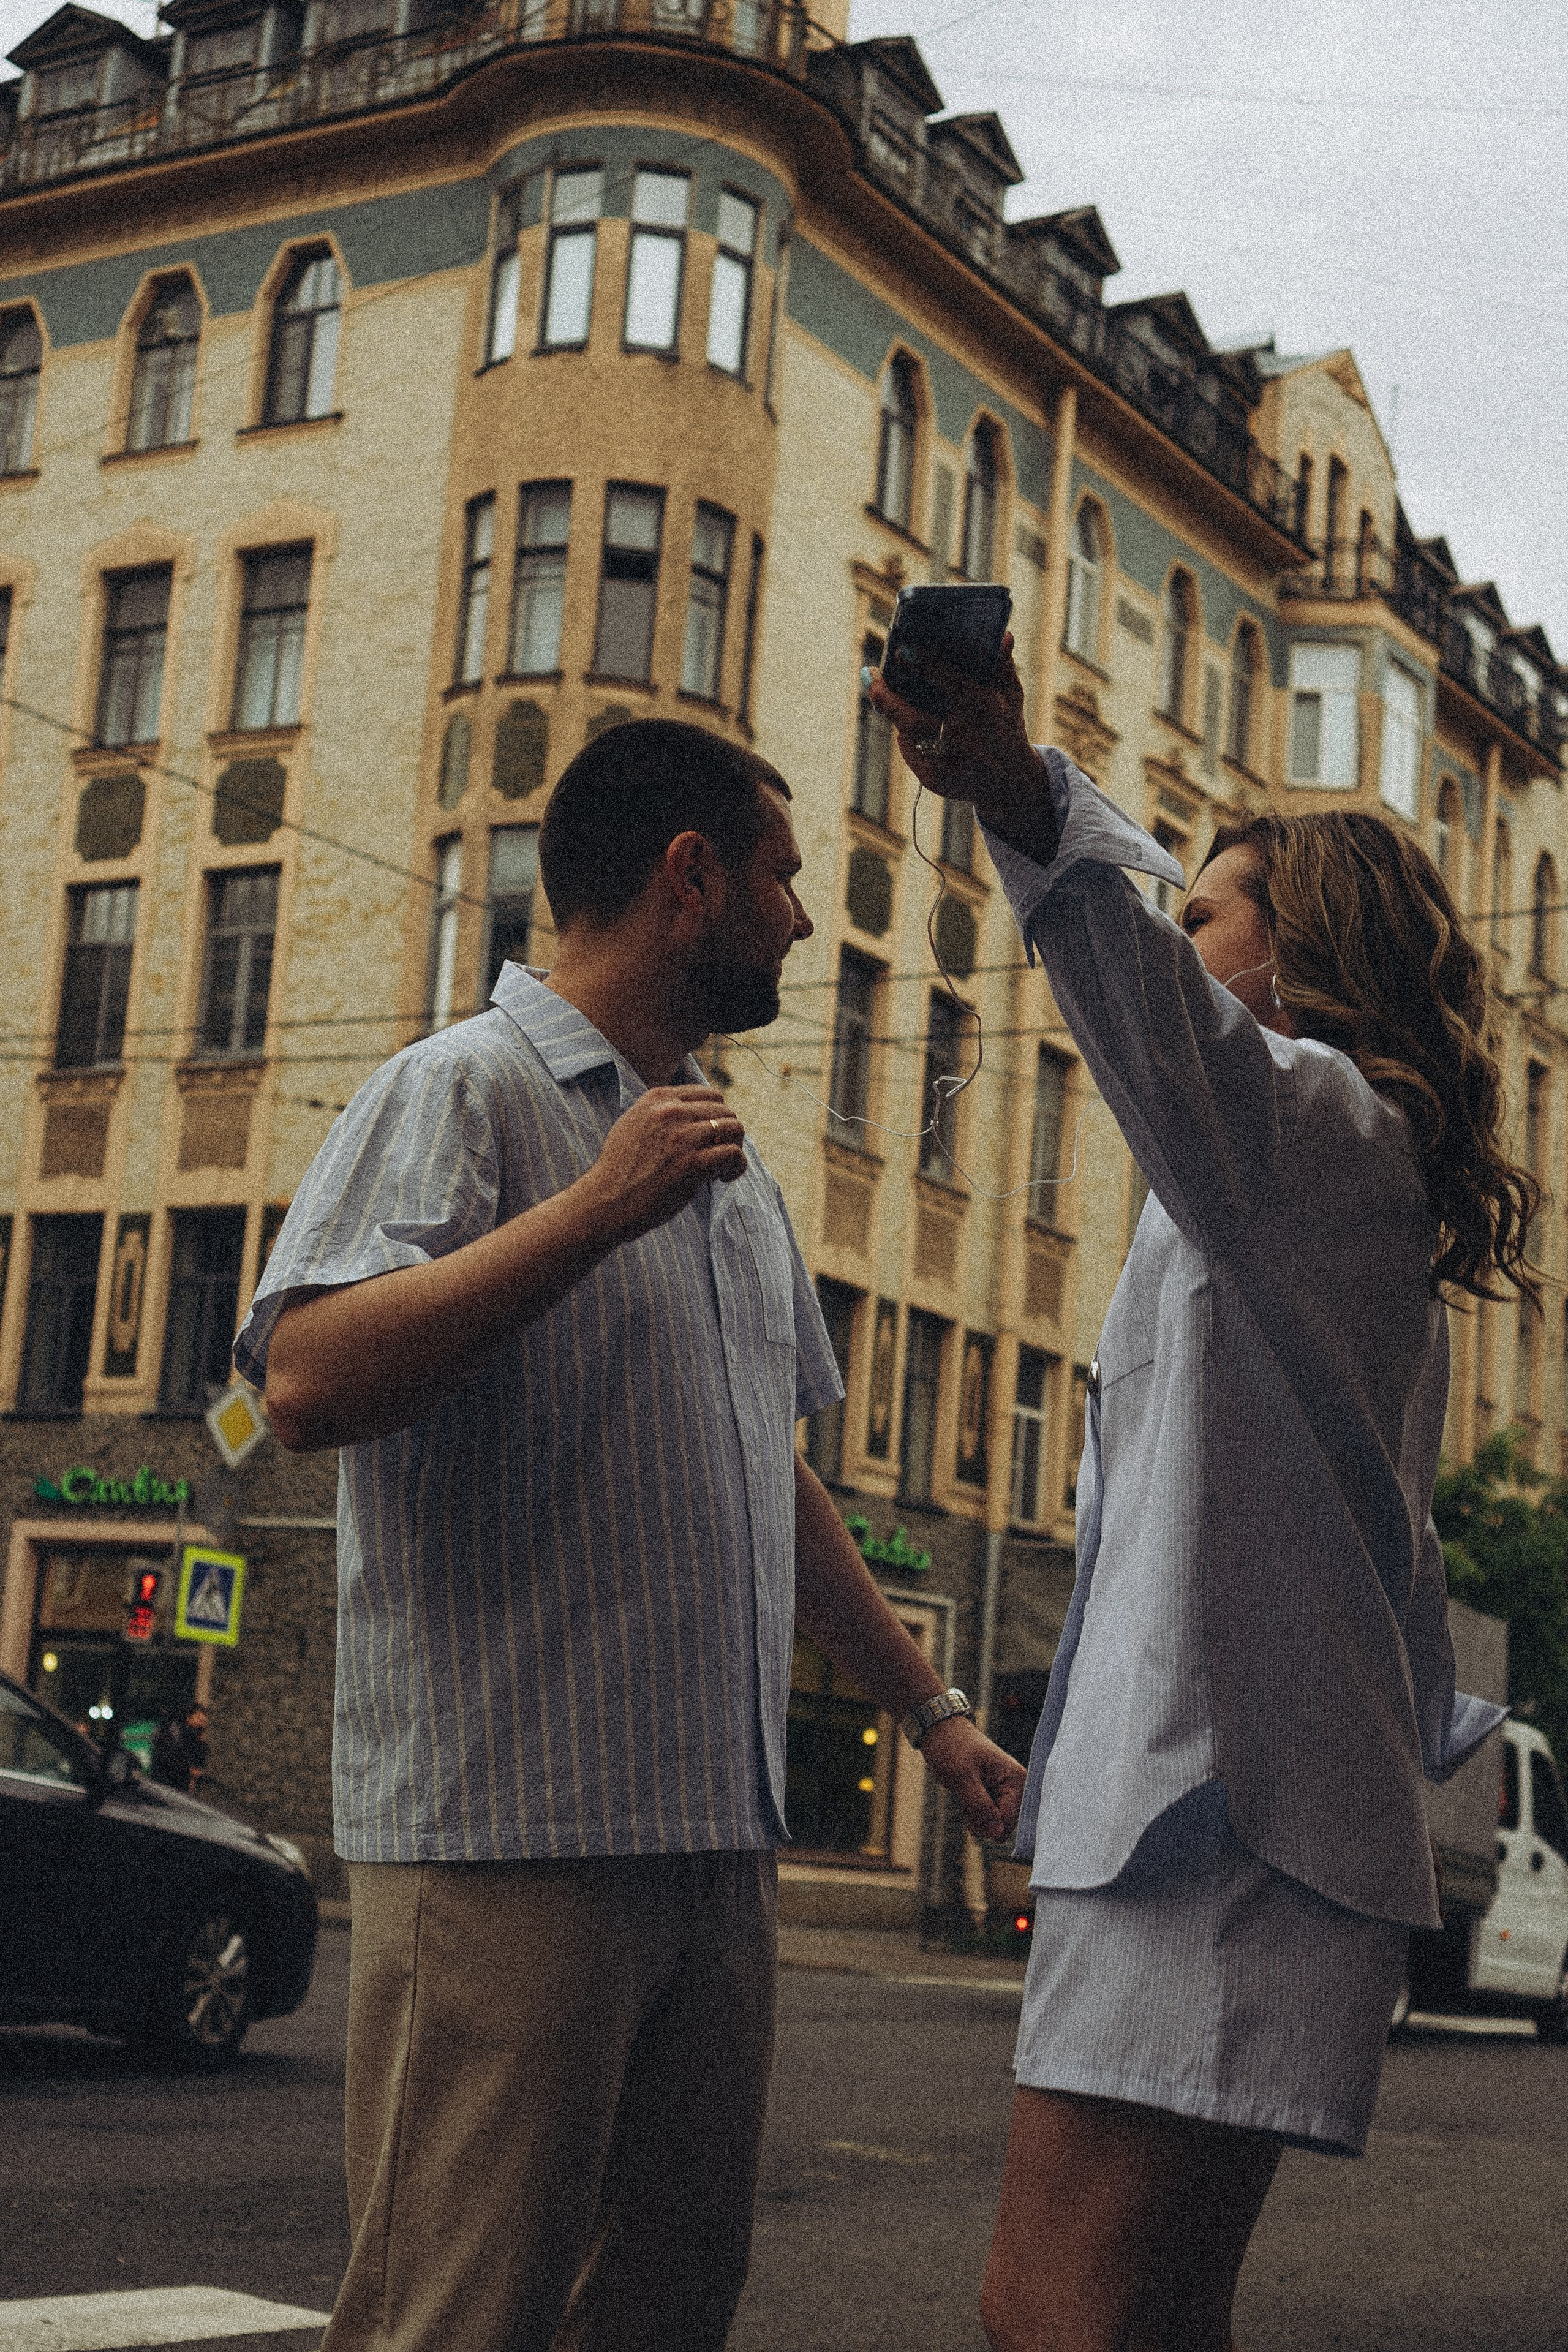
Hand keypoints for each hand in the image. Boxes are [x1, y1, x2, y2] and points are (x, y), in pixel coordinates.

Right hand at [580, 1085, 746, 1245]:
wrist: (605, 1201)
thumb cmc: (620, 1170)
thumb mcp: (633, 1123)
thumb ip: (659, 1112)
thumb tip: (691, 1111)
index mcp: (658, 1098)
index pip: (709, 1094)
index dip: (717, 1116)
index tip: (710, 1138)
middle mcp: (671, 1112)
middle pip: (725, 1110)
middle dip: (727, 1133)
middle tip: (718, 1156)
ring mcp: (681, 1137)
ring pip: (734, 1129)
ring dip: (735, 1149)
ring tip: (722, 1168)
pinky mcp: (691, 1164)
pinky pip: (733, 1154)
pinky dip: (736, 1166)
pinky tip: (724, 1178)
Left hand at [867, 634, 1045, 825]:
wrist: (1009, 781)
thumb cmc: (1006, 726)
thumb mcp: (1010, 694)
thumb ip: (1002, 664)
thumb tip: (1003, 635)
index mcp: (983, 710)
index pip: (950, 683)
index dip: (923, 666)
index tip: (900, 651)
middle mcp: (962, 738)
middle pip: (911, 718)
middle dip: (884, 697)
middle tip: (868, 674)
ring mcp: (946, 763)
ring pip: (906, 734)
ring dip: (892, 711)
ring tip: (879, 691)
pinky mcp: (933, 779)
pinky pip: (909, 750)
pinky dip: (906, 734)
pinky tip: (903, 722)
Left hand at [918, 1715, 1027, 1843]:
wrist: (940, 1731)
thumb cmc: (952, 1748)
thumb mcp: (963, 1777)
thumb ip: (980, 1807)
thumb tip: (997, 1835)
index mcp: (1017, 1779)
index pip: (1008, 1821)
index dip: (987, 1823)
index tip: (968, 1810)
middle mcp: (1016, 1786)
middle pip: (1002, 1825)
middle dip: (981, 1819)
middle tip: (965, 1798)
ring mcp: (1004, 1791)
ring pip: (993, 1823)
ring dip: (975, 1816)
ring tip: (964, 1793)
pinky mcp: (993, 1795)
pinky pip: (986, 1817)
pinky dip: (972, 1813)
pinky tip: (965, 1797)